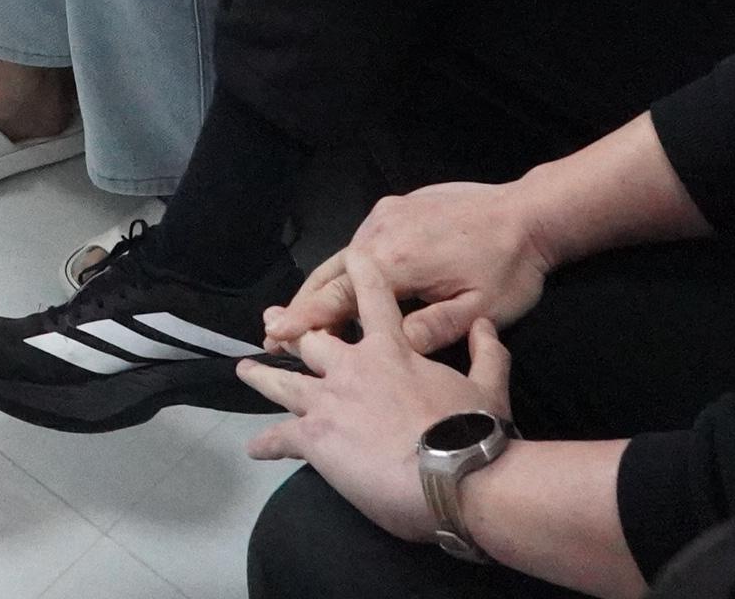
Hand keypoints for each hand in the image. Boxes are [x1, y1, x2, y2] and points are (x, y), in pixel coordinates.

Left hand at [240, 243, 513, 539]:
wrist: (451, 477)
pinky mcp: (315, 439)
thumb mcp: (489, 387)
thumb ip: (486, 353)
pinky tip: (254, 448)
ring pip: (283, 383)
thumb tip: (486, 326)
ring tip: (245, 371)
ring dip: (262, 377)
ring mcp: (329, 401)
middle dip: (294, 333)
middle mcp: (353, 367)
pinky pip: (281, 437)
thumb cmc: (472, 431)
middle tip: (275, 328)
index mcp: (393, 350)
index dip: (360, 274)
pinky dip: (267, 443)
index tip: (350, 257)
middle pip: (312, 341)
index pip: (373, 299)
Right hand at [268, 181, 560, 354]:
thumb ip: (429, 331)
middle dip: (299, 306)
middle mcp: (380, 233)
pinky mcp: (396, 206)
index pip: (336, 298)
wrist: (529, 214)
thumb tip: (385, 352)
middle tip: (272, 333)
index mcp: (395, 262)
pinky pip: (359, 242)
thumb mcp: (476, 310)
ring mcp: (386, 215)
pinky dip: (341, 268)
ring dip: (319, 288)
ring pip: (340, 257)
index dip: (303, 321)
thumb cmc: (508, 269)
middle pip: (327, 275)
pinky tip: (339, 286)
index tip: (272, 337)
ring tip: (295, 316)